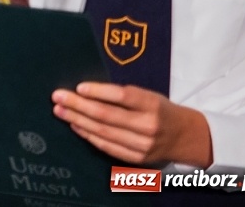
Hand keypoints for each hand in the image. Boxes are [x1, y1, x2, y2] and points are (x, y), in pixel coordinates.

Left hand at [53, 82, 213, 167]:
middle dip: (78, 105)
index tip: (78, 87)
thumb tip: (85, 91)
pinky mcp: (137, 158)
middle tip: (57, 97)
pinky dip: (89, 136)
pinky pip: (107, 147)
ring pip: (104, 132)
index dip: (99, 92)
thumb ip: (123, 95)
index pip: (123, 96)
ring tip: (60, 111)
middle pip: (107, 116)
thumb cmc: (160, 110)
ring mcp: (143, 145)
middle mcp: (149, 126)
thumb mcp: (148, 96)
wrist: (187, 137)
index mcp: (153, 105)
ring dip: (78, 121)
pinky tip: (75, 126)